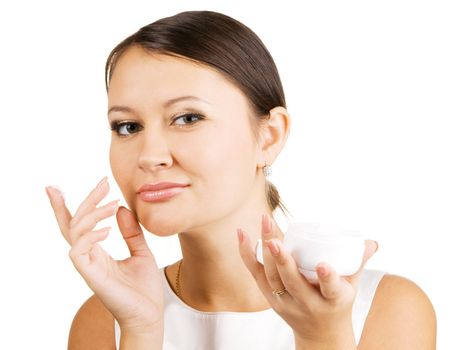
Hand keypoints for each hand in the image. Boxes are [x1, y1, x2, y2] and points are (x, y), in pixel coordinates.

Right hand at [45, 177, 163, 335]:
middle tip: (103, 183)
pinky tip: (107, 229)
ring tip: (113, 204)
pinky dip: (90, 236)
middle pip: (74, 224)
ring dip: (92, 214)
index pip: (76, 226)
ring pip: (75, 233)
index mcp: (97, 252)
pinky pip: (79, 252)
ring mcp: (88, 267)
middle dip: (84, 200)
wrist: (151, 313)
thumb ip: (131, 232)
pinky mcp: (92, 276)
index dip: (65, 207)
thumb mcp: (141, 252)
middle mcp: (89, 257)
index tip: (58, 187)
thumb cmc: (144, 287)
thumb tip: (121, 208)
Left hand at [237, 214, 377, 345]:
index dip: (327, 278)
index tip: (324, 265)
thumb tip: (372, 242)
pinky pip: (255, 273)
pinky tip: (242, 232)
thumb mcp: (352, 288)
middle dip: (282, 260)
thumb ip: (359, 262)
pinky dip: (247, 253)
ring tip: (264, 222)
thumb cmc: (337, 304)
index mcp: (332, 302)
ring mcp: (284, 301)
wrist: (319, 334)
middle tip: (275, 239)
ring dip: (264, 249)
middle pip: (291, 281)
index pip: (331, 290)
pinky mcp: (269, 296)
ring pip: (271, 276)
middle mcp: (306, 304)